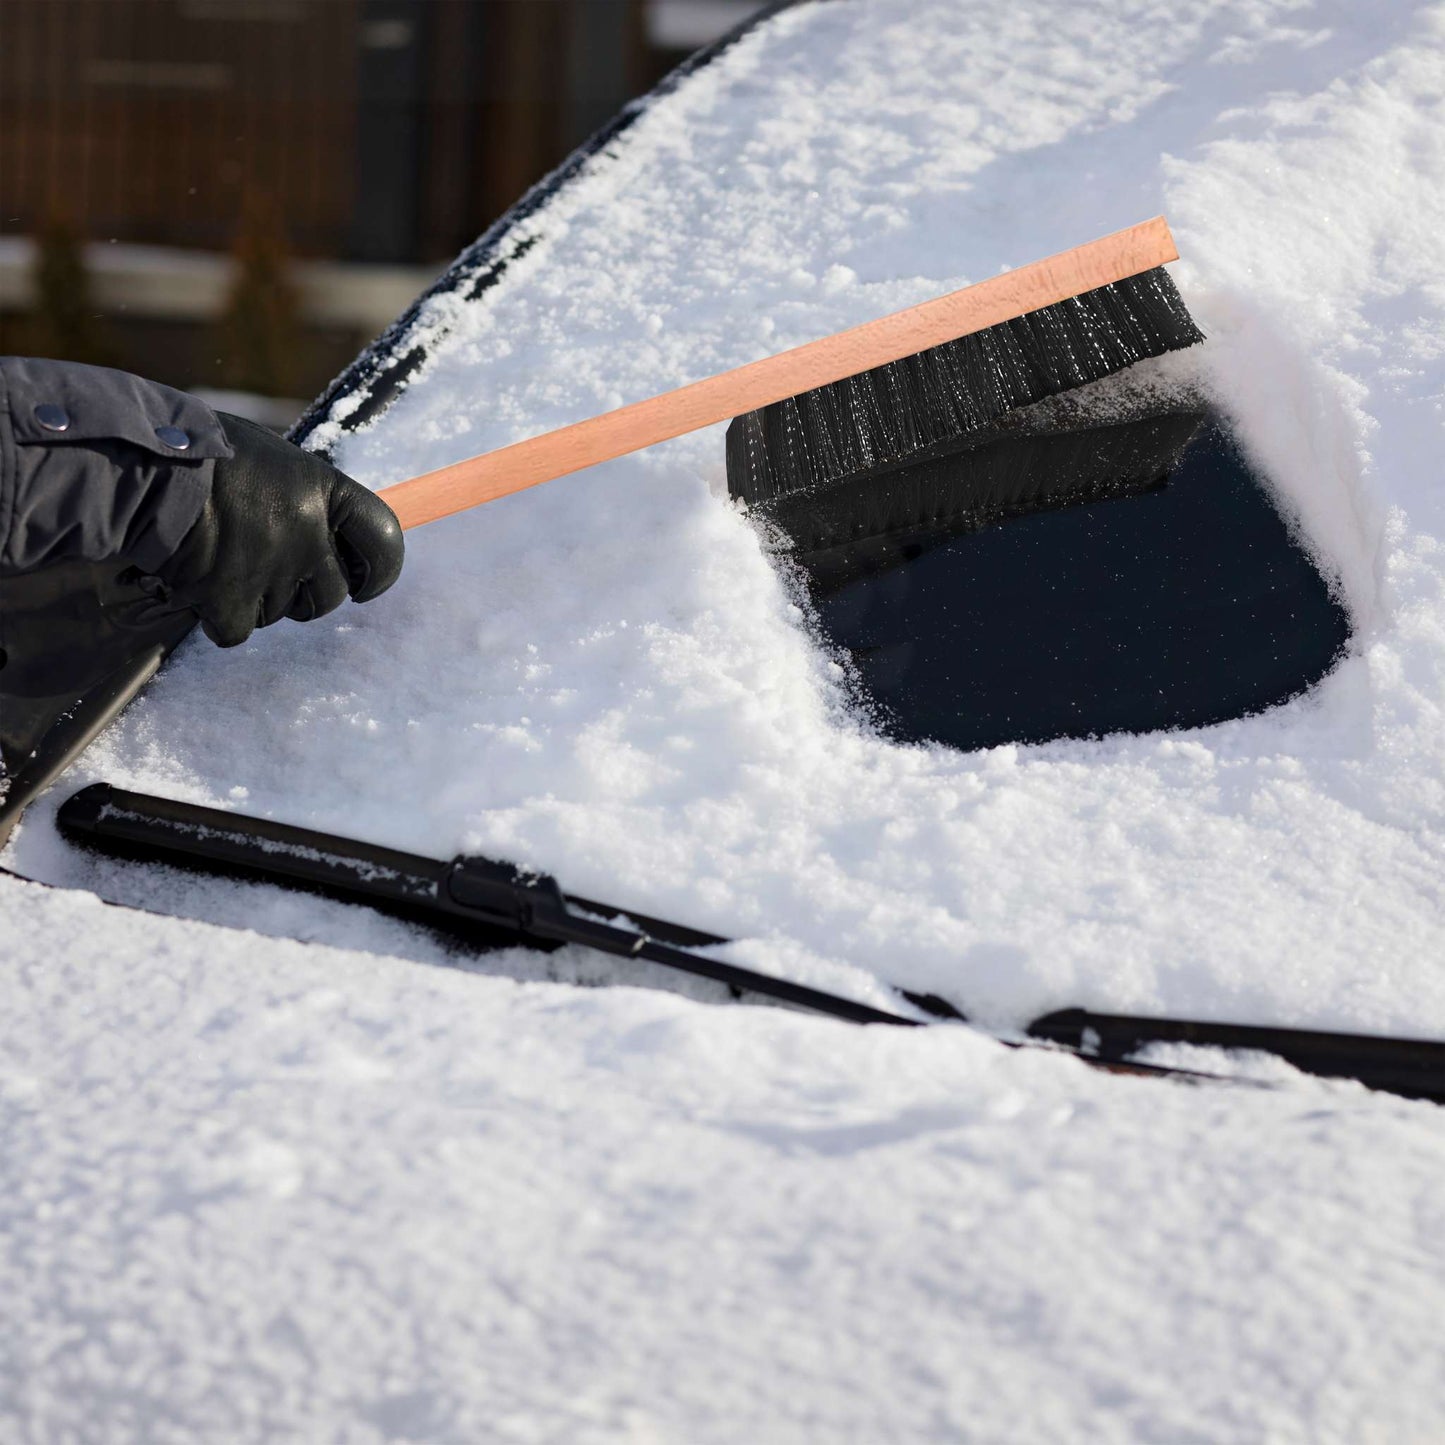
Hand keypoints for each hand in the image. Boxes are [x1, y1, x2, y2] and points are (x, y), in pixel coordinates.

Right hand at [158, 413, 403, 646]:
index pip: (384, 542)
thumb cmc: (206, 455)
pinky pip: (239, 631)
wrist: (141, 468)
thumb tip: (332, 534)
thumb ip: (307, 499)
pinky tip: (200, 586)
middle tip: (271, 571)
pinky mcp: (230, 600)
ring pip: (282, 614)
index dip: (381, 571)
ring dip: (258, 599)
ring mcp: (271, 570)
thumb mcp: (274, 461)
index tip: (365, 584)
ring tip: (223, 559)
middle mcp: (308, 533)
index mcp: (325, 490)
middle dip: (308, 594)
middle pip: (332, 595)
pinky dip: (220, 618)